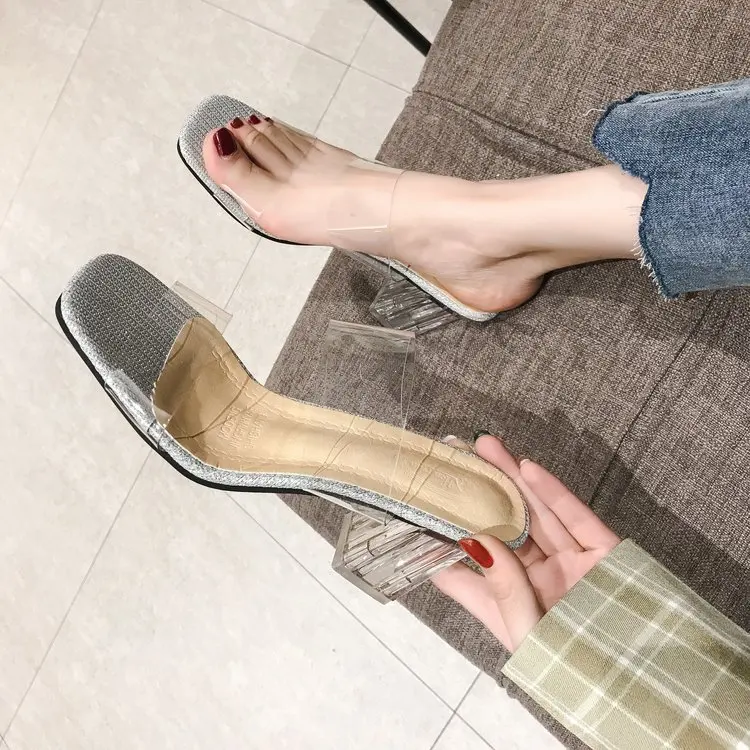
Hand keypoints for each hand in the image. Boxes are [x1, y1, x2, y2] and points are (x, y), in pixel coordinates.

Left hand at [432, 435, 619, 651]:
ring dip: (511, 479)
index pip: (461, 566)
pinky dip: (553, 494)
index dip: (441, 534)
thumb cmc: (570, 667)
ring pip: (535, 514)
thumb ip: (502, 586)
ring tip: (486, 446)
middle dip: (481, 490)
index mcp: (504, 601)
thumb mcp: (526, 631)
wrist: (643, 685)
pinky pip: (575, 518)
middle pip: (500, 526)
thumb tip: (475, 538)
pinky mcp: (601, 555)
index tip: (421, 500)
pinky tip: (528, 469)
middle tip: (456, 454)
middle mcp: (531, 578)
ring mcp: (567, 564)